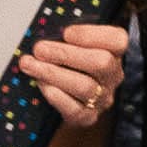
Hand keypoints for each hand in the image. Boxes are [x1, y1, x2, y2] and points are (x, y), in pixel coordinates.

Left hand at [15, 22, 129, 133]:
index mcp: (114, 51)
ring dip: (53, 73)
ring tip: (30, 64)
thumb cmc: (67, 62)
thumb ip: (65, 37)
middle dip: (66, 54)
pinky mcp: (88, 117)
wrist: (64, 97)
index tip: (66, 32)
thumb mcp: (71, 44)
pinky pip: (74, 108)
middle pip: (101, 63)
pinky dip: (55, 94)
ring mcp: (103, 98)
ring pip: (85, 87)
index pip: (117, 39)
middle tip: (40, 49)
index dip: (91, 35)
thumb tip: (46, 30)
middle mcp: (113, 75)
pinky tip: (40, 83)